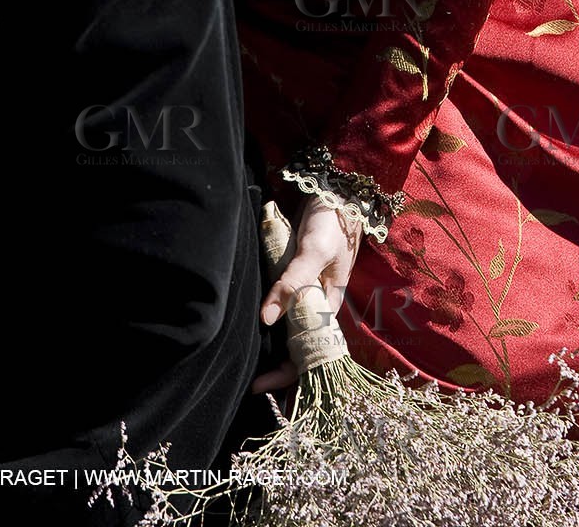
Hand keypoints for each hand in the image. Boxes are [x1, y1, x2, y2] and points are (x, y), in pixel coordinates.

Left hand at [251, 196, 361, 394]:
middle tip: (247, 382)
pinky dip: (268, 313)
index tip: (258, 386)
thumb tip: (266, 319)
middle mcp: (315, 303)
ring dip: (269, 342)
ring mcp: (303, 289)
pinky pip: (279, 301)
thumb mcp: (313, 252)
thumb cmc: (331, 223)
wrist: (334, 191)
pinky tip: (251, 323)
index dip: (286, 373)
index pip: (308, 352)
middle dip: (274, 365)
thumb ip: (292, 282)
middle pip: (294, 343)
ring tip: (244, 359)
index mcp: (327, 306)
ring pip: (285, 324)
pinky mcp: (291, 274)